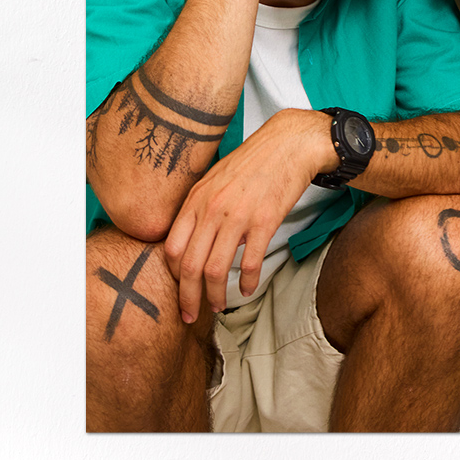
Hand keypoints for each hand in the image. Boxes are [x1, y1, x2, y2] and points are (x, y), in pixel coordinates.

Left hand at [162, 117, 332, 325]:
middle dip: (187, 296)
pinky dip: (246, 282)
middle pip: (188, 265)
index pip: (171, 248)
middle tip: (190, 314)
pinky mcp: (264, 222)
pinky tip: (247, 289)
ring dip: (215, 295)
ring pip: (215, 269)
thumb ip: (200, 208)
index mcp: (195, 200)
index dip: (172, 277)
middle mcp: (211, 210)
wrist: (288, 144)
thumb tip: (192, 240)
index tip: (179, 290)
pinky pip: (250, 262)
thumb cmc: (252, 162)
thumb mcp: (214, 179)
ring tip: (220, 306)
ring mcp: (237, 216)